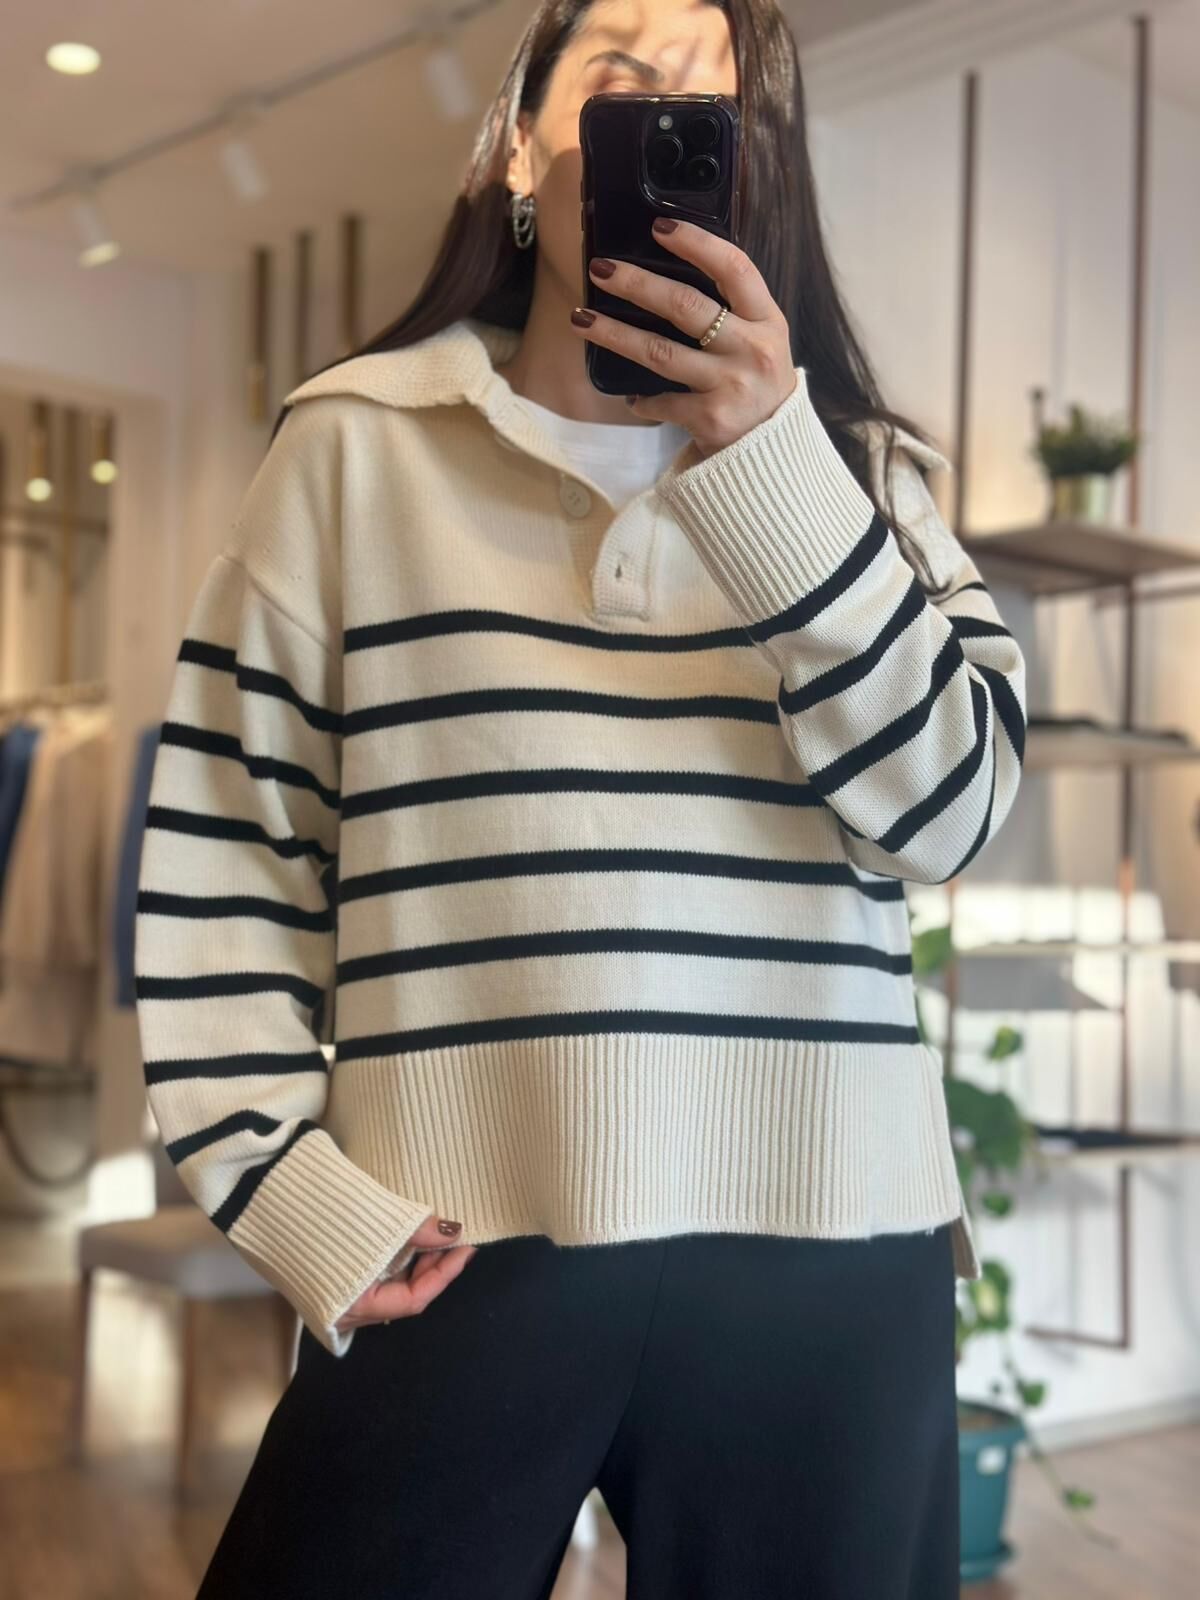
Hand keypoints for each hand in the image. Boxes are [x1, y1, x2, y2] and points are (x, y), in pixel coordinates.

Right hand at [334, 1215, 477, 1333]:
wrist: (263, 1209)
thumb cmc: (322, 1222)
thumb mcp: (372, 1226)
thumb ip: (414, 1231)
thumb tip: (451, 1231)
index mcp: (354, 1307)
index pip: (414, 1299)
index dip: (444, 1273)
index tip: (466, 1248)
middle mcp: (348, 1311)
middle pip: (404, 1293)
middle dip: (433, 1264)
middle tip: (455, 1237)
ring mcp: (341, 1298)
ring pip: (391, 1284)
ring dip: (416, 1259)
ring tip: (436, 1233)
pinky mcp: (337, 1280)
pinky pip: (376, 1275)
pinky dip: (396, 1257)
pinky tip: (410, 1236)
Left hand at [570, 216, 796, 460]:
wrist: (775, 454)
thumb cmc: (759, 386)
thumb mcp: (761, 342)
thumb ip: (732, 312)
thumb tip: (667, 273)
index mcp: (768, 320)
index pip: (735, 268)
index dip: (697, 244)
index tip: (660, 227)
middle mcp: (753, 349)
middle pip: (686, 306)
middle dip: (637, 284)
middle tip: (600, 269)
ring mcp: (731, 385)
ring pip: (660, 352)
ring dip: (615, 334)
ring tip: (581, 320)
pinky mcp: (711, 419)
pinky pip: (661, 402)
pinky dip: (640, 399)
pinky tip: (629, 396)